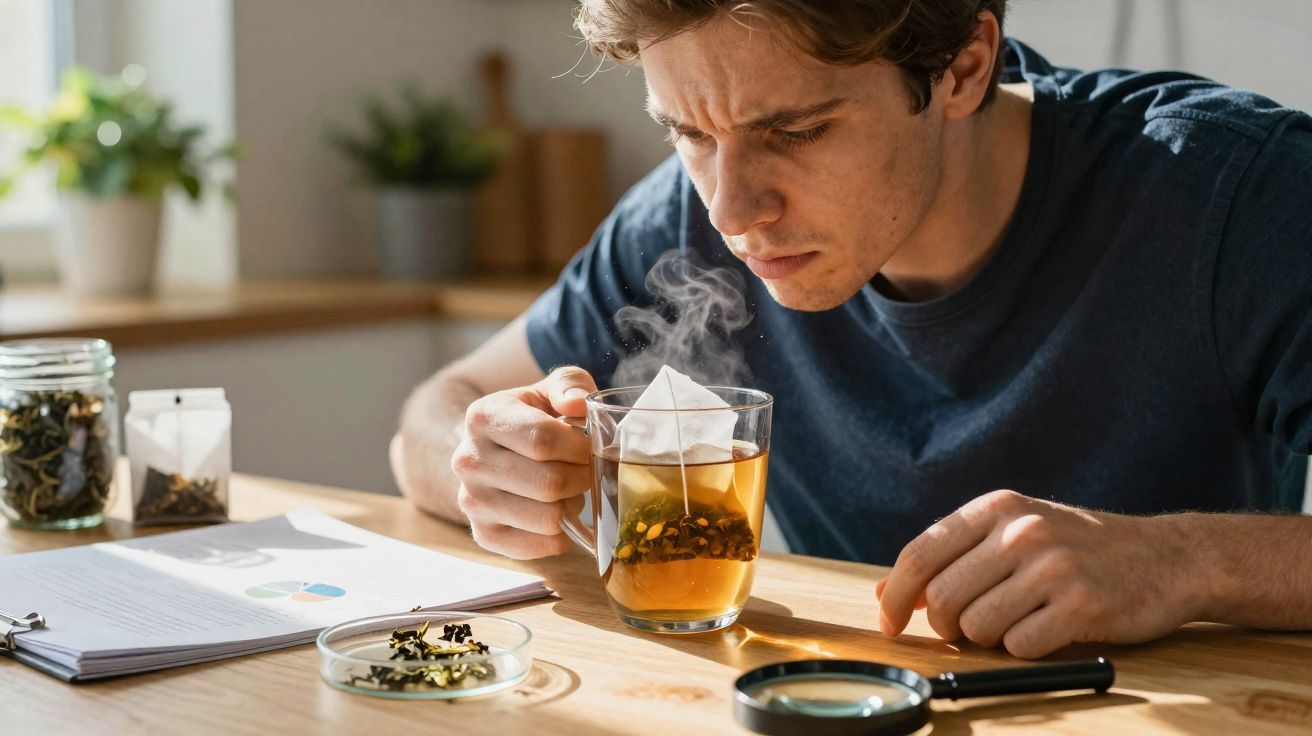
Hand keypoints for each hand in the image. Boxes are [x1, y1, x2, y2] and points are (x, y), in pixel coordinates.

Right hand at [451, 366, 595, 559]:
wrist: (490, 450)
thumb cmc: (530, 418)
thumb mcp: (548, 390)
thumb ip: (570, 384)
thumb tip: (577, 403)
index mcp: (484, 417)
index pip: (543, 440)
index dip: (580, 447)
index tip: (589, 445)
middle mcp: (468, 460)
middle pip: (549, 483)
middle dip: (581, 477)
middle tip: (586, 469)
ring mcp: (471, 501)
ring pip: (548, 518)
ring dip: (572, 506)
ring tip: (568, 489)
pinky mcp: (483, 534)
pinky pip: (540, 546)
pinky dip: (562, 535)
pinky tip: (556, 512)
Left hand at [875, 490, 1200, 657]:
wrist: (1167, 557)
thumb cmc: (1079, 548)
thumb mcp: (1013, 533)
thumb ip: (951, 557)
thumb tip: (885, 591)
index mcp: (997, 507)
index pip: (920, 554)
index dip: (895, 595)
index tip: (889, 622)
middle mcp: (1021, 530)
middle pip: (942, 598)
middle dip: (946, 625)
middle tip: (967, 628)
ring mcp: (1052, 566)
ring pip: (977, 627)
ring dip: (989, 639)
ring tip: (1018, 622)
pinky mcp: (1081, 604)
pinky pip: (1020, 646)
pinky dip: (1026, 649)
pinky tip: (1049, 629)